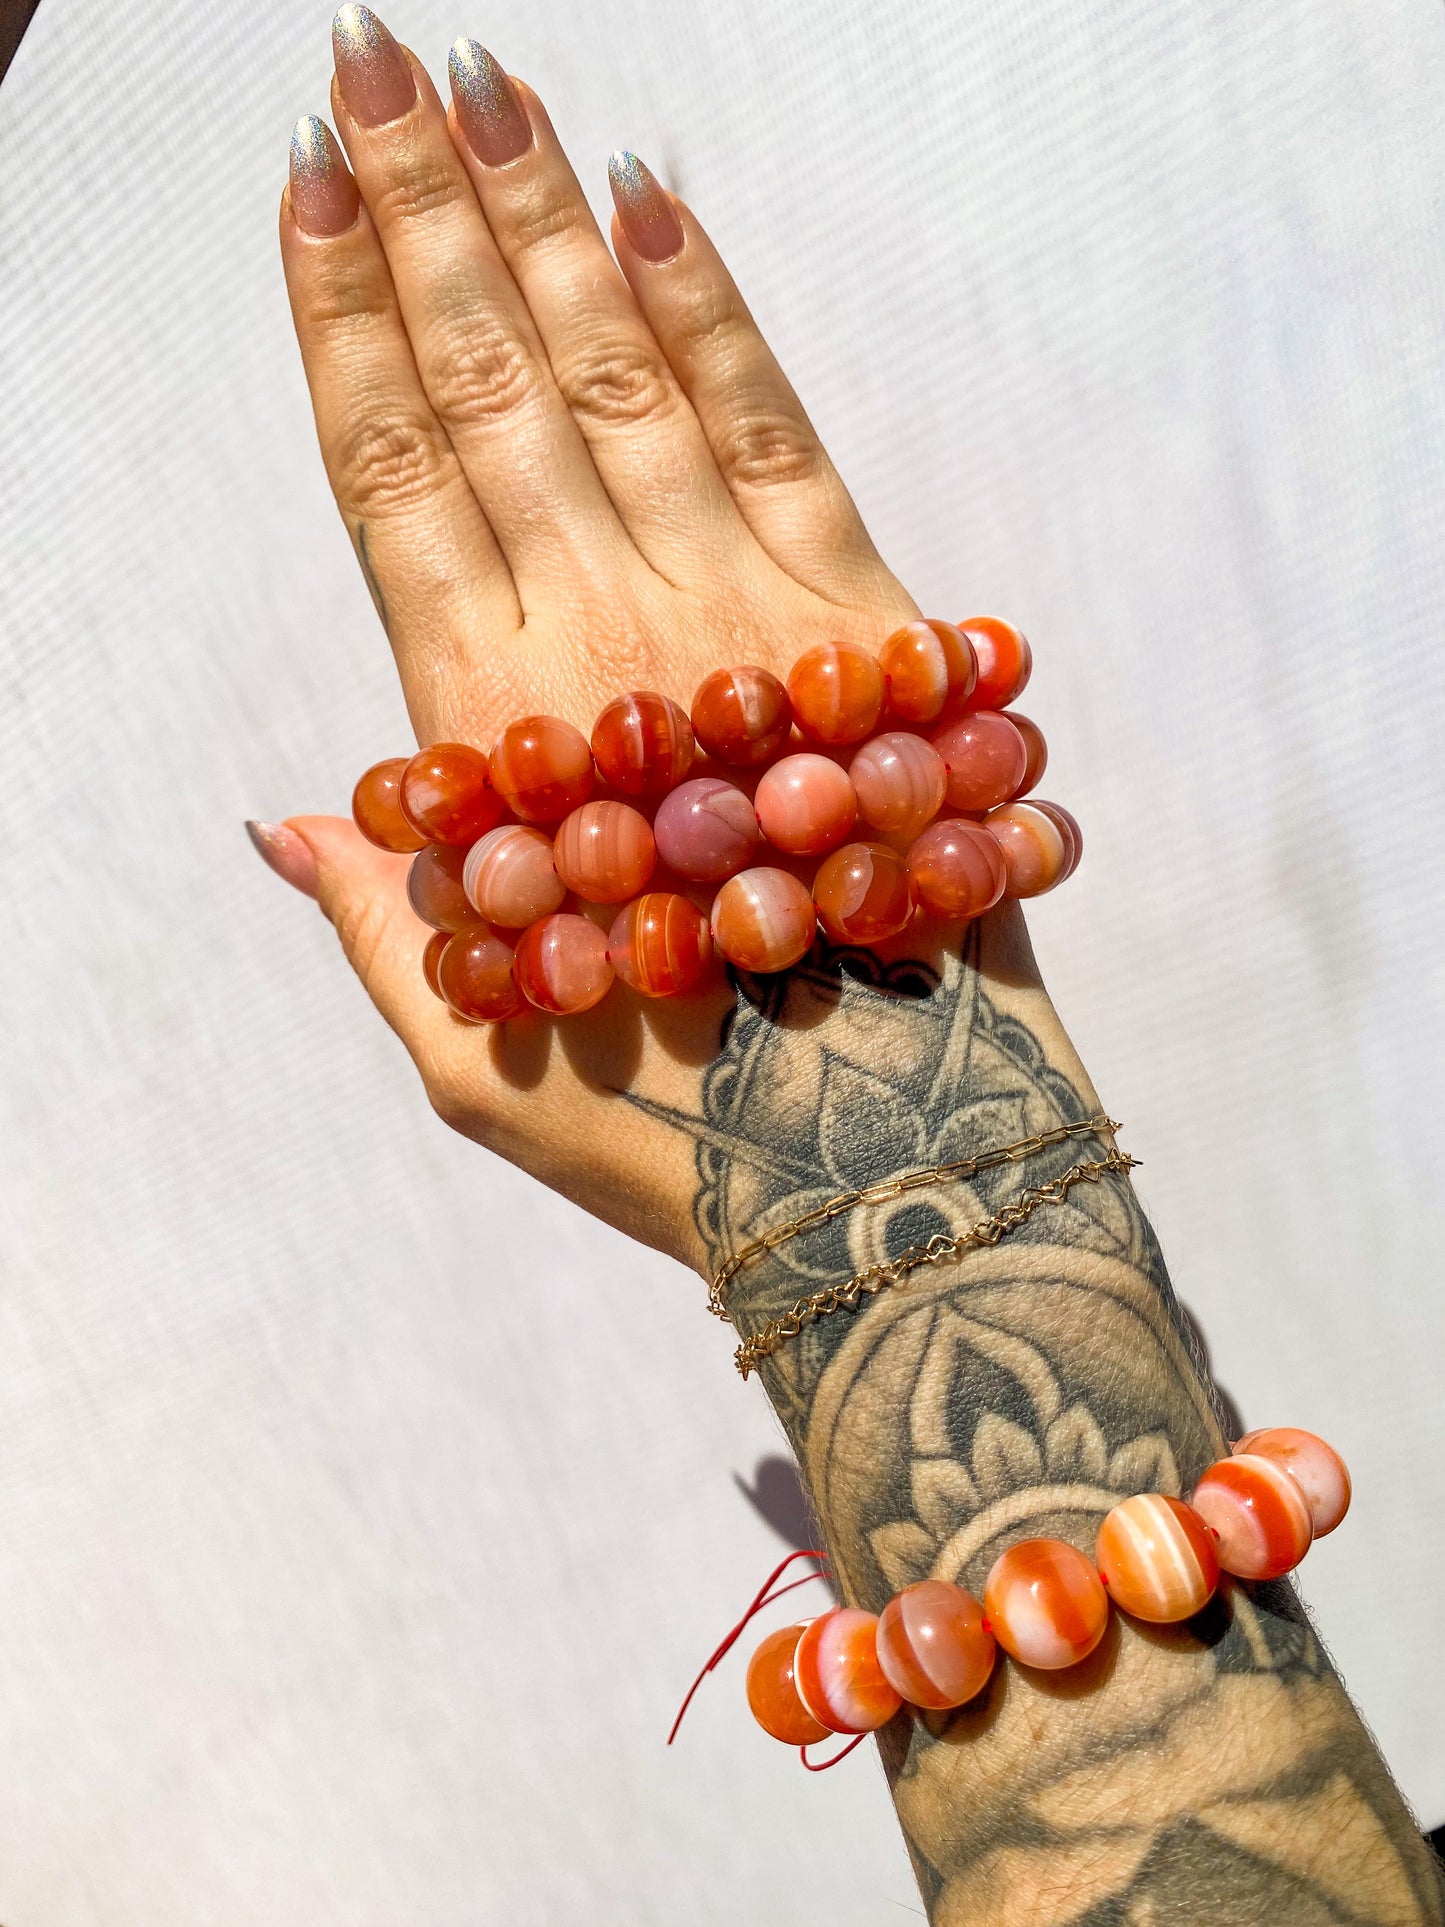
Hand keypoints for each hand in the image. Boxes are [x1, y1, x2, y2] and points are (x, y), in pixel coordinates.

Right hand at [263, 6, 927, 1262]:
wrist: (899, 1161)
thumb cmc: (674, 1130)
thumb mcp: (476, 1065)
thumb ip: (378, 926)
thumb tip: (287, 824)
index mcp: (490, 751)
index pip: (386, 486)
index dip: (338, 325)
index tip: (306, 185)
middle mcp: (604, 656)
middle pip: (487, 395)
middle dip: (424, 213)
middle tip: (374, 60)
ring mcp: (742, 627)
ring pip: (616, 385)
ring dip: (543, 225)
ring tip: (488, 84)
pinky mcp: (867, 631)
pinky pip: (775, 434)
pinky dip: (714, 315)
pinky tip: (651, 204)